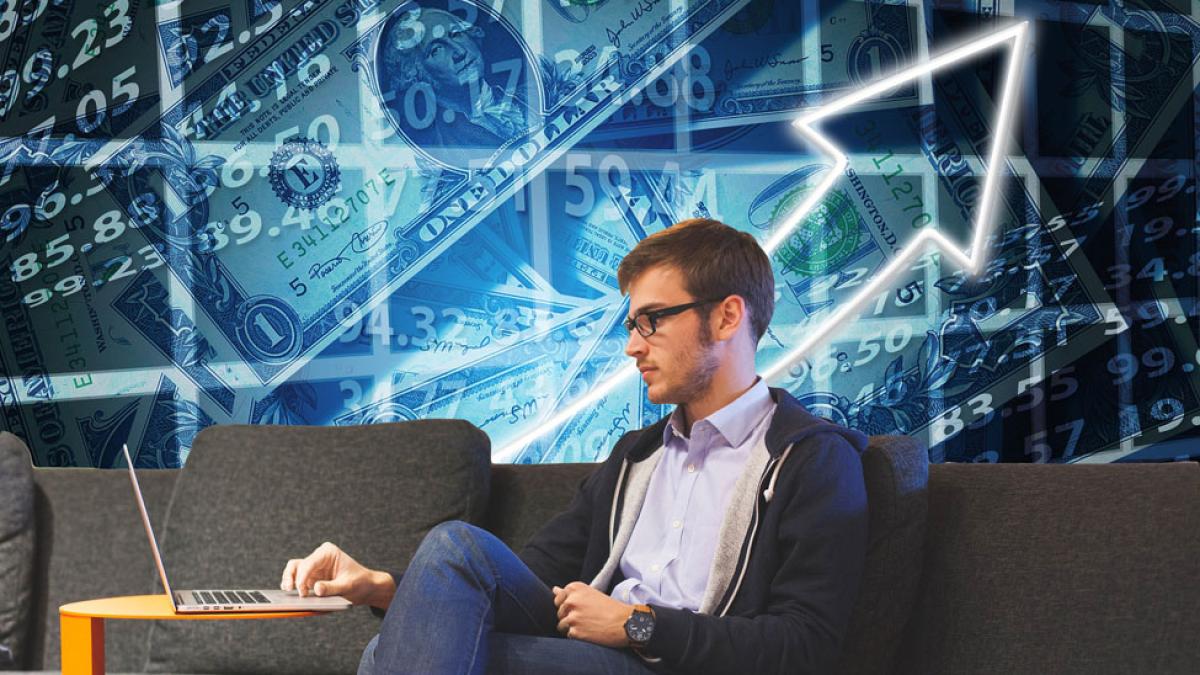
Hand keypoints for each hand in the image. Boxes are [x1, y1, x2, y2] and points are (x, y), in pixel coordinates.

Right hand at [280, 541, 395, 608]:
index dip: (302, 577)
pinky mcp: (311, 579)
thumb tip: (315, 589)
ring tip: (286, 593)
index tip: (301, 592)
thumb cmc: (360, 582)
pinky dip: (294, 589)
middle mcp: (318, 558)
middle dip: (292, 578)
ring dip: (289, 582)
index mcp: (328, 552)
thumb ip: (331, 588)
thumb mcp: (348, 586)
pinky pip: (298, 582)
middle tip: (288, 590)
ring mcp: (313, 569)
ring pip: (293, 572)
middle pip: (297, 566)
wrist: (366, 587)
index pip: (309, 563)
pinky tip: (293, 598)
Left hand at [552, 581, 632, 647]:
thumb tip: (554, 589)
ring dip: (572, 628)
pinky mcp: (575, 632)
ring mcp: (572, 617)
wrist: (626, 622)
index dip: (570, 605)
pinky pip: (569, 635)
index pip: (559, 598)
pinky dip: (578, 636)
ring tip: (588, 626)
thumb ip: (571, 593)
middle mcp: (571, 601)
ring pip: (561, 625)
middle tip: (587, 618)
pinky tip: (590, 633)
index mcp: (575, 588)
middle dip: (569, 617)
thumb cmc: (610, 608)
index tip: (582, 607)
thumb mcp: (591, 594)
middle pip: (559, 612)